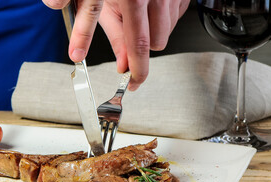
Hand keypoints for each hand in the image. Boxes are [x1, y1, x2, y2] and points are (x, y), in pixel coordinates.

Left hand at [42, 0, 189, 90]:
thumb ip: (96, 26)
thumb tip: (98, 56)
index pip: (137, 46)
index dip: (136, 72)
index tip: (132, 85)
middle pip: (154, 43)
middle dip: (139, 49)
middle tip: (127, 45)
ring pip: (165, 31)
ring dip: (149, 32)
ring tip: (134, 17)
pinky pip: (175, 16)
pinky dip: (161, 18)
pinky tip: (149, 7)